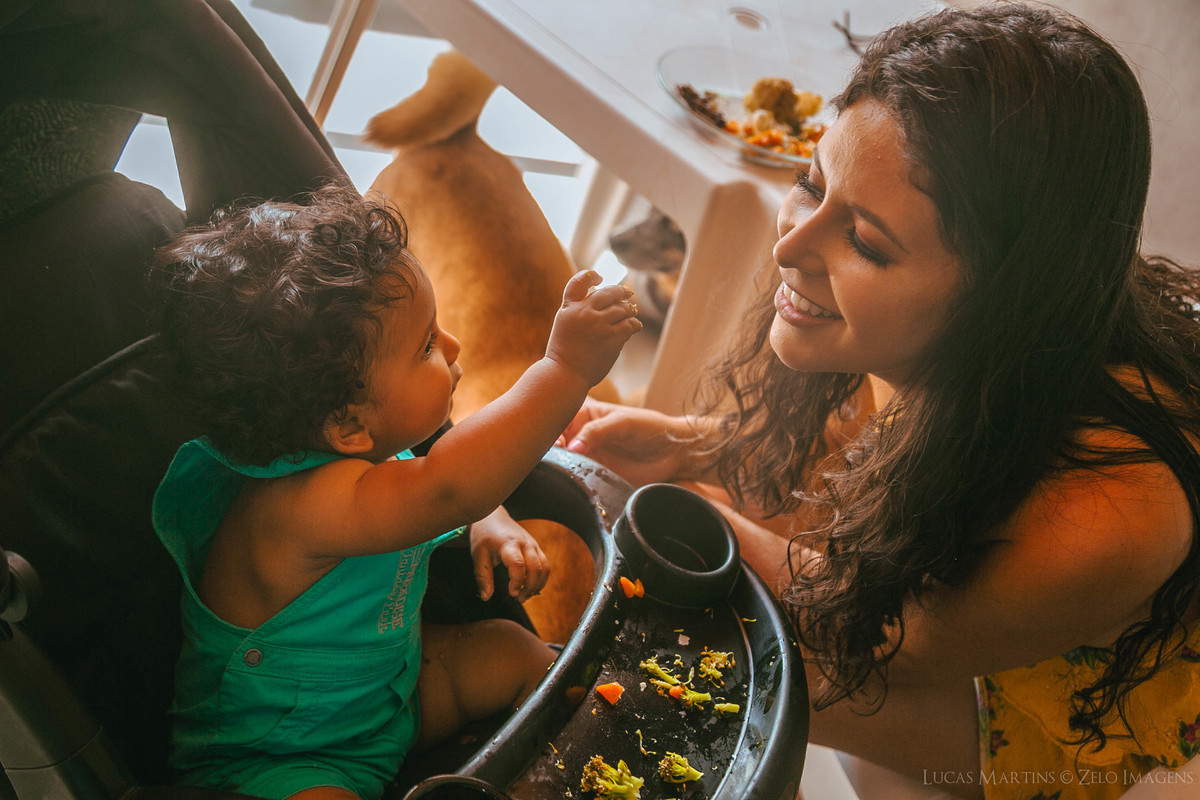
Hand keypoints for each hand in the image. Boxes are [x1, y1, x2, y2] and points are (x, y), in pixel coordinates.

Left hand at [469, 507, 549, 602]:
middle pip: (536, 568)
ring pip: (545, 568)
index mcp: (508, 543)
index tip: (511, 593)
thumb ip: (483, 577)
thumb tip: (486, 597)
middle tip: (519, 598)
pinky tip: (530, 587)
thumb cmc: (484, 537)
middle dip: (530, 587)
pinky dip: (540, 579)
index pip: (518, 564)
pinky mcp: (536, 547)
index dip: (517, 582)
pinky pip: (545, 565)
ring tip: (525, 595)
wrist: (493, 517)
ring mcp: (533, 544)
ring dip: (538, 585)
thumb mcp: (478, 555)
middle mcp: (525, 543)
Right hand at [546, 270, 641, 386]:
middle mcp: (583, 313)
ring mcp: (599, 325)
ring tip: (632, 310)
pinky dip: (634, 324)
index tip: (600, 277)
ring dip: (630, 309)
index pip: (580, 281)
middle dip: (620, 292)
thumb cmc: (565, 351)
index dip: (591, 275)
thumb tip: (607, 297)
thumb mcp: (565, 323)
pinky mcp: (612, 339)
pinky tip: (635, 326)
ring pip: (622, 309)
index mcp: (569, 307)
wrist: (565, 374)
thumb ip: (579, 308)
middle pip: (608, 292)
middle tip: (628, 293)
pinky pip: (629, 325)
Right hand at [558, 398, 696, 486]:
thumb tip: (571, 446)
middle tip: (555, 456)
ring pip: (563, 460)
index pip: (560, 419)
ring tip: (558, 469)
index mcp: (588, 416)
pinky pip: (576, 476)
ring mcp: (588, 456)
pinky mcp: (595, 475)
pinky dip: (569, 478)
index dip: (552, 429)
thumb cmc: (651, 428)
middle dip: (549, 447)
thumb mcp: (624, 422)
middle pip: (556, 440)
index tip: (557, 443)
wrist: (674, 453)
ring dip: (557, 464)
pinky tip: (568, 480)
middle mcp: (584, 435)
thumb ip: (597, 431)